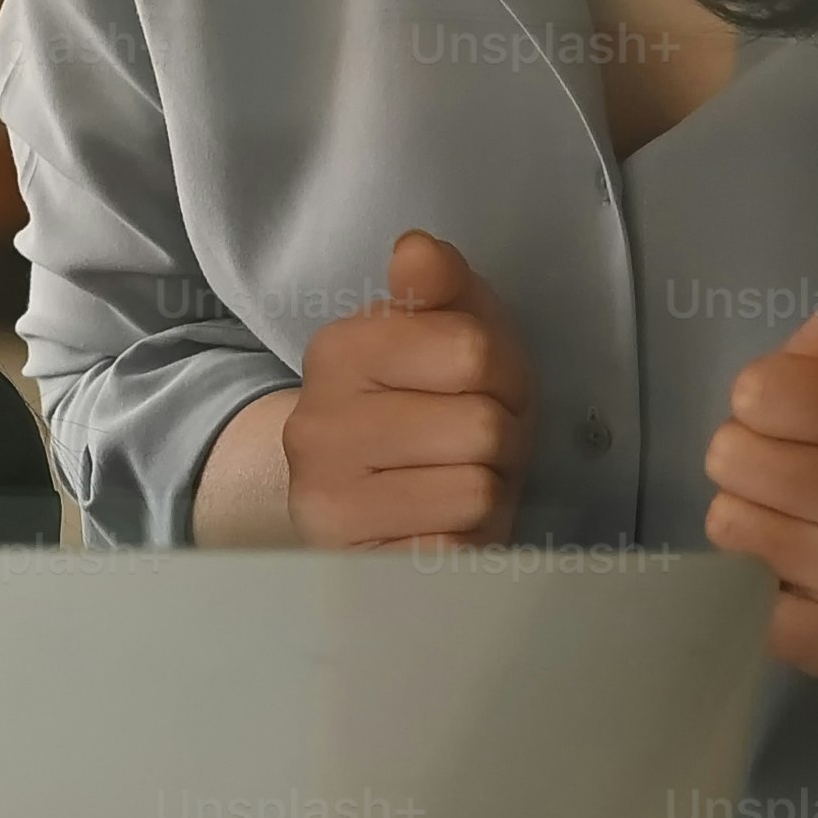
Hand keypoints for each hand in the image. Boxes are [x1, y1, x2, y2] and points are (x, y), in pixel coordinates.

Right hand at [282, 229, 533, 549]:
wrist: (363, 502)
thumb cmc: (428, 407)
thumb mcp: (450, 332)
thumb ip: (442, 285)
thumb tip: (416, 251)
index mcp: (339, 350)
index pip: (472, 350)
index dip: (500, 373)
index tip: (476, 387)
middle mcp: (316, 425)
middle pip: (482, 425)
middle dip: (499, 439)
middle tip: (471, 445)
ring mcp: (325, 503)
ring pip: (475, 491)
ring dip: (488, 492)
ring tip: (455, 483)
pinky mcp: (351, 567)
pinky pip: (454, 552)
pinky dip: (467, 543)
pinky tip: (439, 529)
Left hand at [702, 266, 817, 675]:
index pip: (757, 390)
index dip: (768, 398)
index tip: (800, 417)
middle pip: (729, 458)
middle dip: (751, 458)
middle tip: (795, 472)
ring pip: (726, 527)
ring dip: (749, 520)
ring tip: (797, 521)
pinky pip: (738, 603)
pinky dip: (754, 589)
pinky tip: (796, 575)